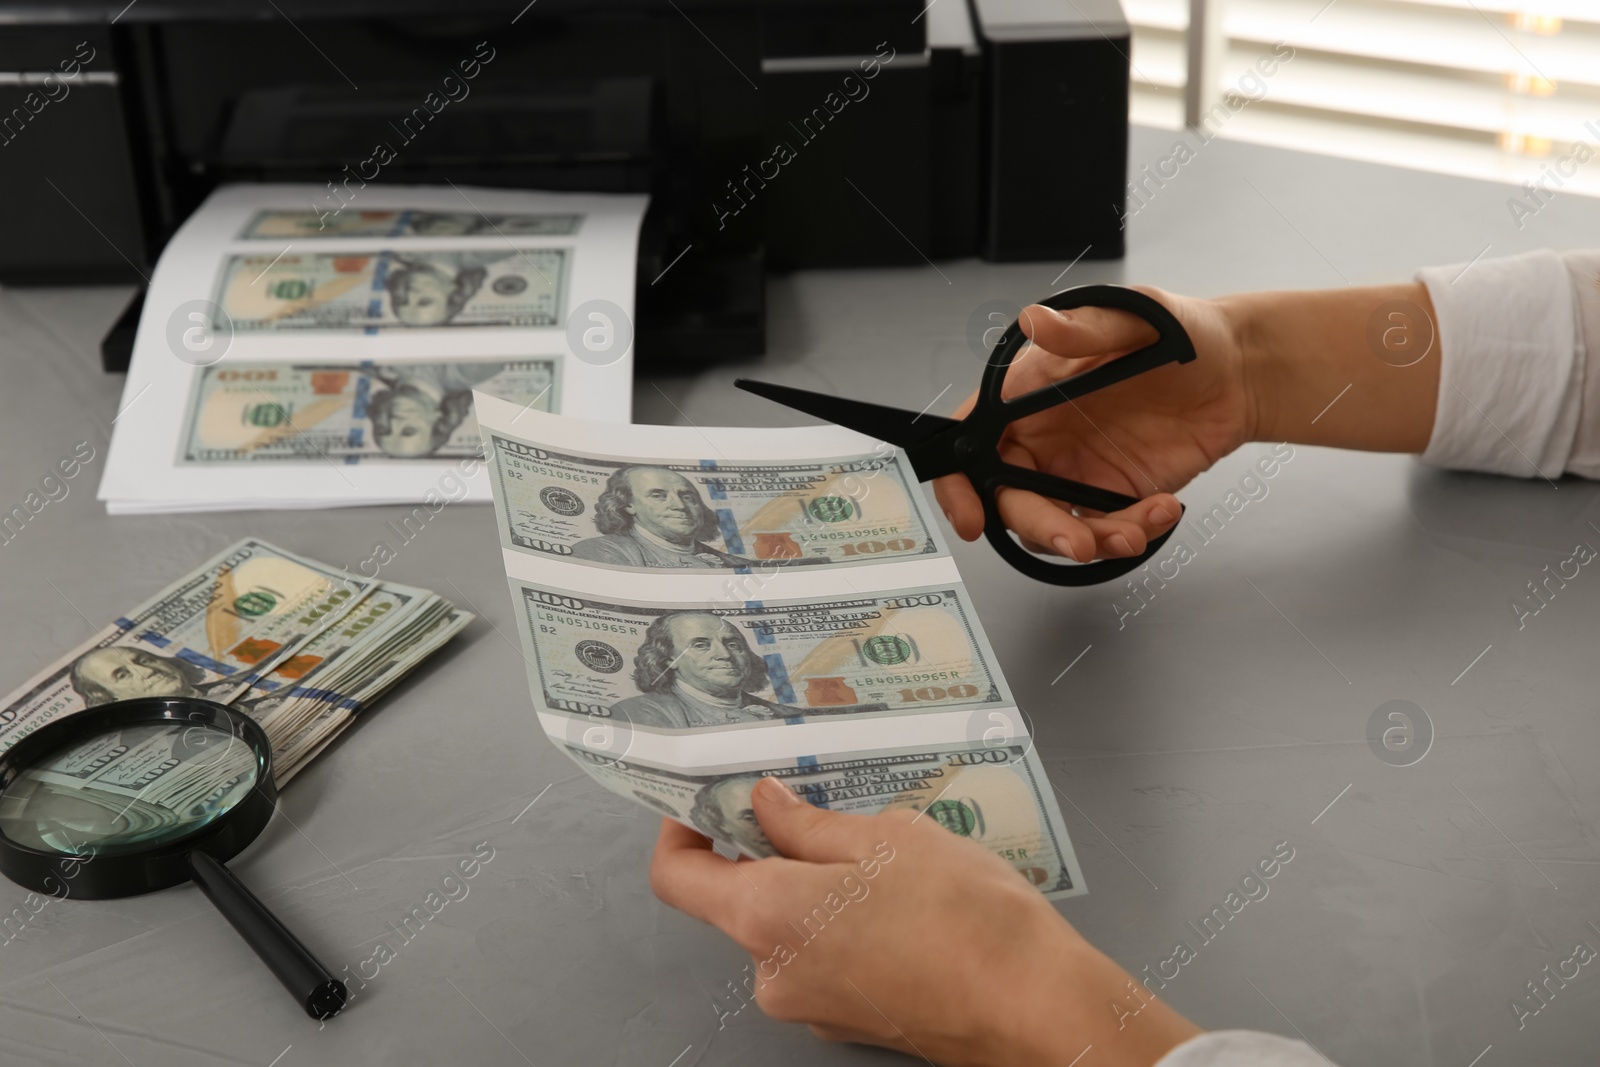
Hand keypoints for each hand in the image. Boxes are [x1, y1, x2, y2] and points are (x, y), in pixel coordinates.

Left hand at [650, 777, 1200, 1066]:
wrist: (1035, 1007)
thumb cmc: (967, 918)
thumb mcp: (887, 838)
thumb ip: (809, 823)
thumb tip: (764, 805)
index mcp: (767, 917)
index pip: (678, 877)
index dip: (682, 831)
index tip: (706, 798)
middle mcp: (773, 972)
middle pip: (739, 900)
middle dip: (772, 851)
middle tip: (817, 804)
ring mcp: (810, 1005)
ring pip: (789, 927)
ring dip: (817, 886)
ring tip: (882, 852)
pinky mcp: (848, 1020)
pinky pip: (824, 957)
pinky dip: (843, 923)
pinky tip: (900, 899)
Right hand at [934, 287, 1251, 562]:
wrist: (1238, 372)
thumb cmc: (1179, 333)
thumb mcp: (1134, 317)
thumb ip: (1083, 328)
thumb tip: (1037, 321)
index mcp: (1027, 393)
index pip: (970, 438)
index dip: (958, 481)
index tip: (971, 518)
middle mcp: (1042, 437)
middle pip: (1010, 497)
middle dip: (1041, 527)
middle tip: (1079, 542)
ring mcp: (1074, 472)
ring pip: (1055, 526)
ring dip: (1091, 540)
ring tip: (1134, 531)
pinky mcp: (1111, 496)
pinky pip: (1104, 531)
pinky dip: (1131, 533)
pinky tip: (1163, 509)